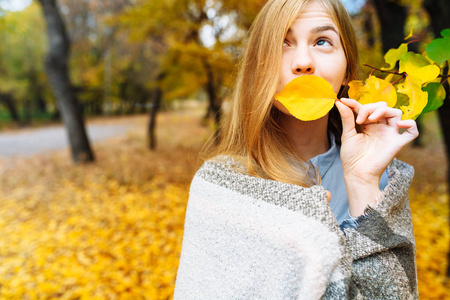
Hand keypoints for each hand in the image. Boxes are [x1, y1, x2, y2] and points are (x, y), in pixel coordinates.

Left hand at [334, 98, 417, 215]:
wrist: (357, 174)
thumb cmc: (351, 157)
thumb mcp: (347, 134)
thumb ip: (347, 117)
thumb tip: (340, 101)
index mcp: (368, 125)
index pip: (367, 107)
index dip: (356, 103)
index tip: (344, 101)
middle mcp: (381, 127)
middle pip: (383, 107)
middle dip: (370, 107)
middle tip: (359, 119)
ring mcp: (390, 134)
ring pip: (396, 113)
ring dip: (383, 111)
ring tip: (370, 120)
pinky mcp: (397, 143)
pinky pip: (412, 131)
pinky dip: (410, 124)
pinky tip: (398, 124)